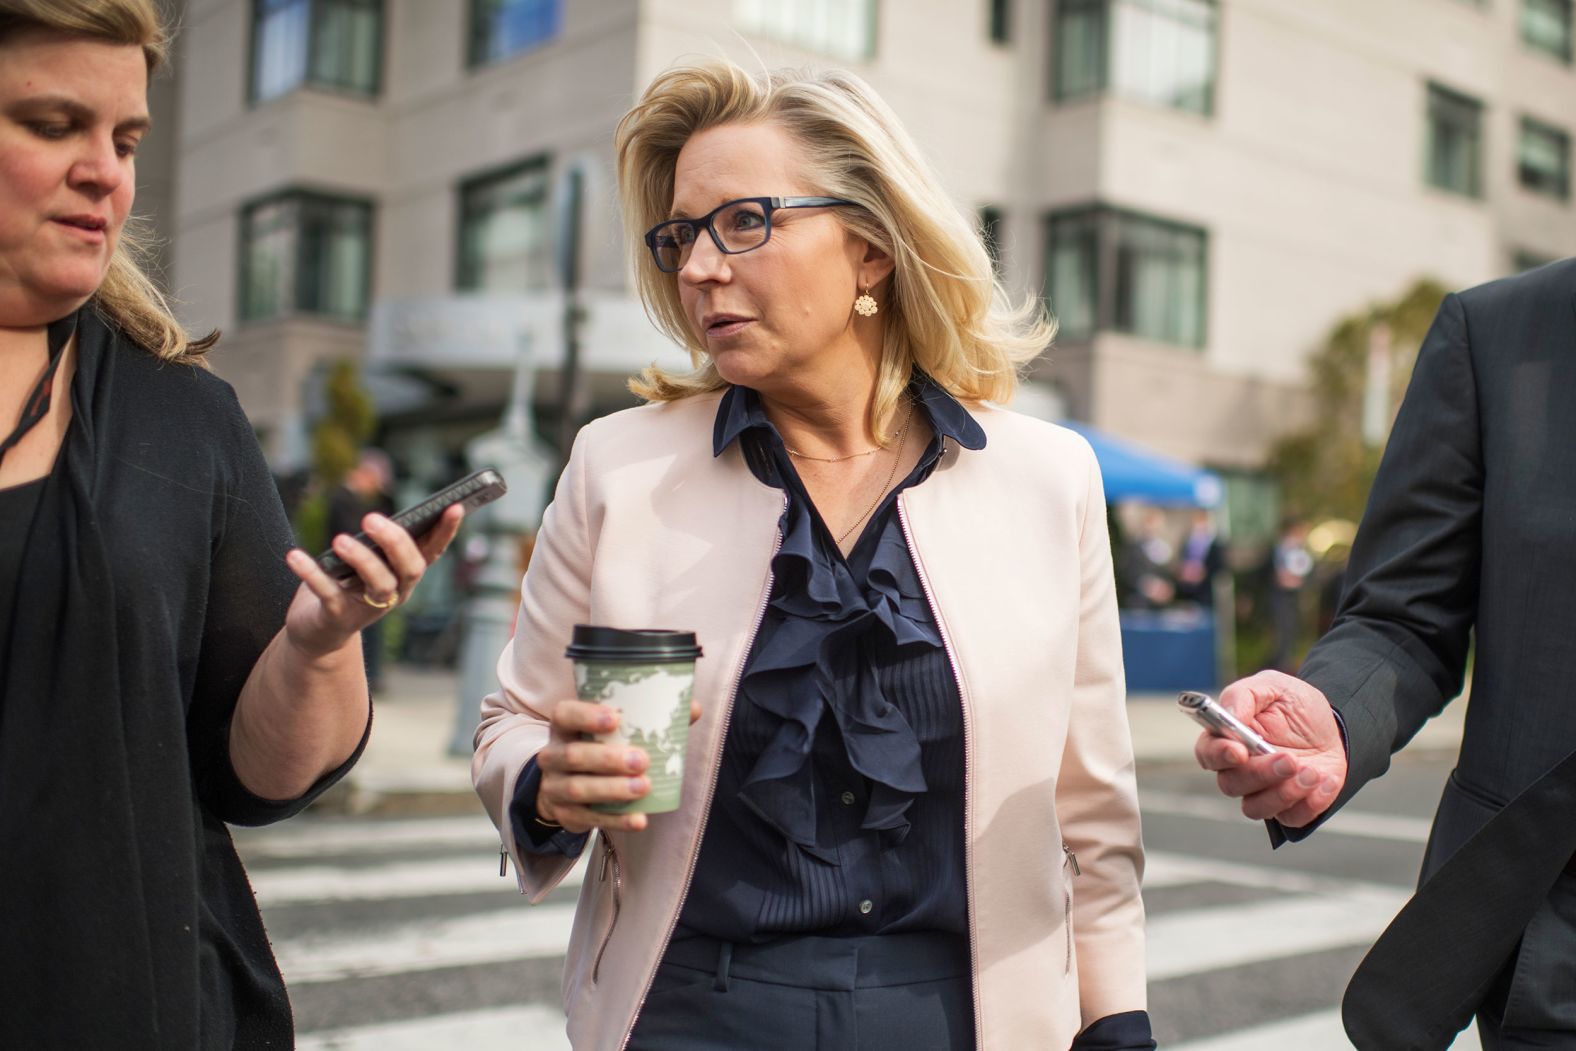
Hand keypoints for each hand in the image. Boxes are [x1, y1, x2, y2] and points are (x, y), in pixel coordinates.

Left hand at [281, 505, 464, 656]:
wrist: (317, 631)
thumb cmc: (346, 585)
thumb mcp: (365, 561)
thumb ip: (376, 545)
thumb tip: (377, 519)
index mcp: (404, 575)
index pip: (433, 552)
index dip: (446, 532)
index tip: (455, 506)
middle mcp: (394, 593)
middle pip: (410, 570)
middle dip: (396, 543)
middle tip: (372, 518)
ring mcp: (368, 608)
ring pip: (379, 585)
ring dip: (362, 560)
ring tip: (339, 540)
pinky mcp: (338, 617)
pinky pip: (328, 594)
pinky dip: (311, 574)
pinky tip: (295, 555)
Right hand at [535, 696, 703, 834]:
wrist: (564, 790)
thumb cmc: (598, 750)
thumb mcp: (612, 733)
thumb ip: (650, 719)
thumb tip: (692, 708)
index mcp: (564, 728)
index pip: (564, 714)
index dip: (586, 716)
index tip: (616, 718)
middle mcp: (553, 756)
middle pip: (573, 755)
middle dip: (607, 759)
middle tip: (641, 760)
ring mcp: (555, 788)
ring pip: (579, 789)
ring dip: (613, 789)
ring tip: (643, 787)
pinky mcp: (566, 815)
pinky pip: (591, 819)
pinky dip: (617, 820)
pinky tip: (640, 819)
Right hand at [1193, 670, 1346, 828]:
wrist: (1334, 726)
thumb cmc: (1295, 704)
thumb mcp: (1273, 686)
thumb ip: (1245, 695)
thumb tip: (1229, 714)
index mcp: (1227, 739)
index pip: (1207, 753)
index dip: (1219, 755)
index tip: (1240, 751)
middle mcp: (1240, 770)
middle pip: (1231, 785)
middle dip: (1261, 774)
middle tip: (1290, 759)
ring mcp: (1264, 791)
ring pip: (1256, 808)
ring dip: (1284, 793)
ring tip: (1313, 771)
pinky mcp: (1291, 807)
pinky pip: (1291, 819)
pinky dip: (1310, 803)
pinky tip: (1326, 780)